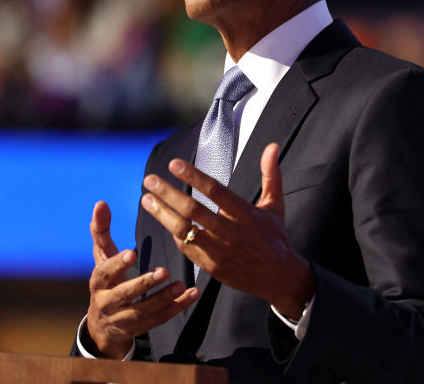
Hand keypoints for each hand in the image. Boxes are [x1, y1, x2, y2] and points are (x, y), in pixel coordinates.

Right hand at [84, 201, 199, 357]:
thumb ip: (101, 230)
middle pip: (124, 295)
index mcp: (98, 282)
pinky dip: (176, 307)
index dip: (117, 265)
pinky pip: (159, 320)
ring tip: (181, 284)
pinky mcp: (139, 329)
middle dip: (143, 284)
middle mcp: (107, 303)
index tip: (132, 254)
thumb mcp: (101, 256)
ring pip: (143, 312)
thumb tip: (101, 202)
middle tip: (163, 271)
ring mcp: (123, 319)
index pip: (104, 273)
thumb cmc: (106, 280)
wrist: (103, 325)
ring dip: (163, 298)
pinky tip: (192, 294)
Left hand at [141, 143, 314, 319]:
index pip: (214, 190)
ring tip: (146, 199)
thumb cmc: (274, 238)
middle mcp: (230, 232)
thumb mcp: (275, 206)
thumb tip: (272, 146)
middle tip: (149, 180)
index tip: (174, 164)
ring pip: (184, 230)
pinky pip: (186, 248)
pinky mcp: (211, 266)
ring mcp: (219, 251)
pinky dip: (174, 233)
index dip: (193, 176)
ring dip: (162, 213)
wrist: (277, 278)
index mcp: (245, 214)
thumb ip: (270, 175)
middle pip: (193, 209)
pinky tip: (163, 219)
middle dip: (168, 193)